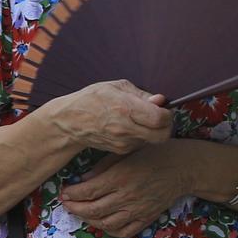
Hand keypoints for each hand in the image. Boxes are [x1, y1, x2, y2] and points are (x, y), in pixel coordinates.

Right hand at [45, 80, 172, 154]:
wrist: (70, 121)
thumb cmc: (93, 99)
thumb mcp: (117, 87)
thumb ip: (142, 94)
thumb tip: (161, 100)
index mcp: (126, 109)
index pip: (160, 118)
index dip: (167, 114)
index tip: (164, 109)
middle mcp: (126, 128)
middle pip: (162, 135)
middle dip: (166, 126)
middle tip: (160, 118)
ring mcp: (123, 142)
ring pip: (152, 140)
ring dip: (153, 131)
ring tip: (140, 120)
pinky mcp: (120, 150)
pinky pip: (140, 143)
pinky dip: (142, 136)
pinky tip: (130, 127)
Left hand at [60, 146, 187, 237]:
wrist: (183, 167)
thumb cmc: (154, 154)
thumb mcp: (127, 151)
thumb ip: (104, 166)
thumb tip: (83, 180)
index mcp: (121, 177)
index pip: (88, 191)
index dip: (72, 194)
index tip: (64, 192)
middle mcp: (127, 196)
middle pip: (92, 210)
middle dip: (75, 208)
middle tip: (67, 203)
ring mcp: (137, 210)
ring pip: (105, 223)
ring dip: (88, 220)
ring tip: (82, 212)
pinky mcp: (146, 219)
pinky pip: (123, 232)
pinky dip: (108, 230)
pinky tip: (102, 221)